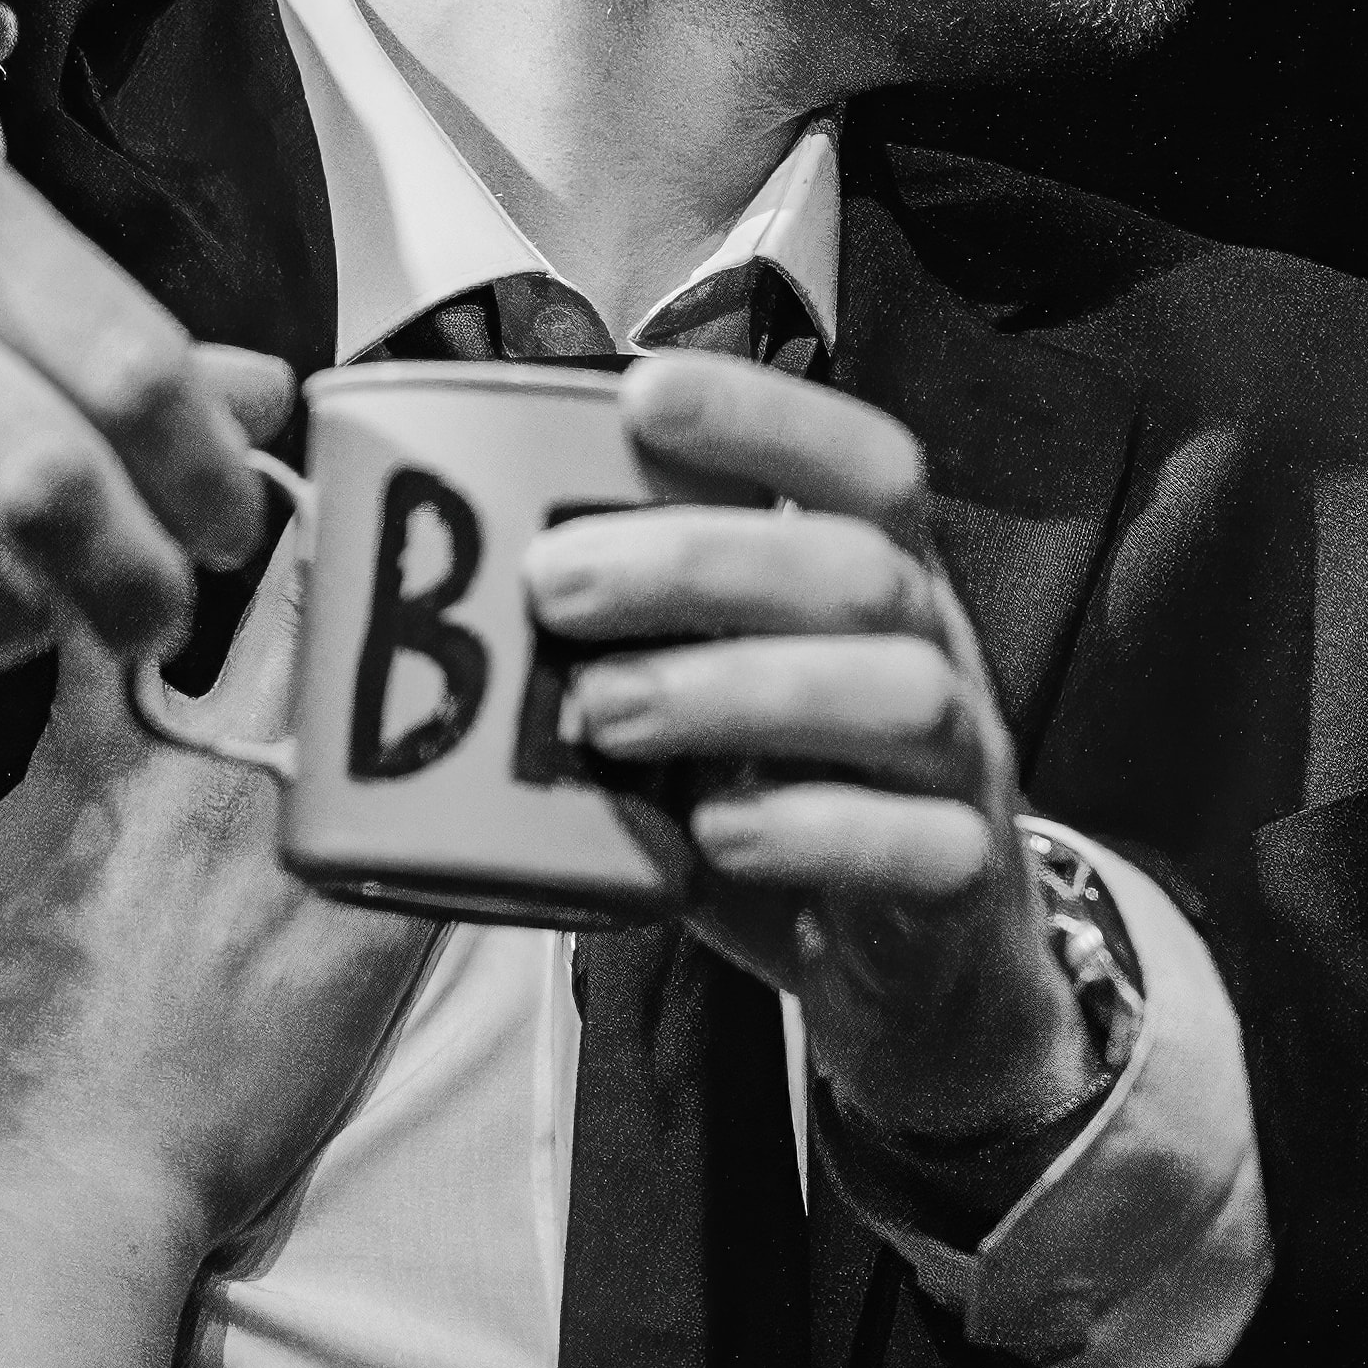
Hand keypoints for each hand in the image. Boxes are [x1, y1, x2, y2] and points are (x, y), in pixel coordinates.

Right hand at [0, 536, 431, 1253]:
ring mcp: (307, 847)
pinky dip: (470, 751)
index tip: (194, 446)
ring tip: (445, 562)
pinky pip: (448, 809)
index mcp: (96, 744)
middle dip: (325, 516)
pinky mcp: (376, 924)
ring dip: (411, 616)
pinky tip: (501, 703)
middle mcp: (213, 772)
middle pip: (296, 591)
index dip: (167, 483)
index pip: (138, 559)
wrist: (73, 1188)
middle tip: (353, 472)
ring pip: (386, 679)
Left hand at [530, 350, 1092, 1148]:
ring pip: (896, 694)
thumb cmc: (778, 798)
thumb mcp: (707, 697)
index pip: (861, 460)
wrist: (912, 973)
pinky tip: (709, 836)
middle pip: (854, 569)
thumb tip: (405, 568)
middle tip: (554, 583)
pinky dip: (807, 831)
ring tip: (601, 714)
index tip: (640, 395)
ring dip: (735, 691)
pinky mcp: (960, 878)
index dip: (765, 416)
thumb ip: (617, 637)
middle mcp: (934, 650)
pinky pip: (915, 843)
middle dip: (699, 560)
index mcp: (877, 577)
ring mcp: (962, 765)